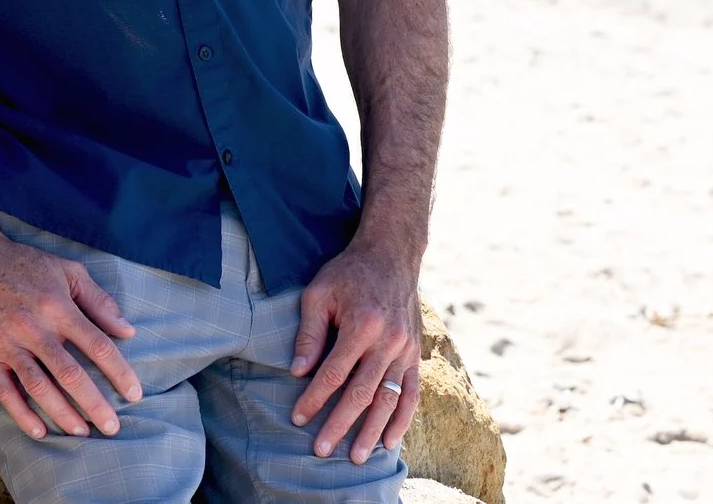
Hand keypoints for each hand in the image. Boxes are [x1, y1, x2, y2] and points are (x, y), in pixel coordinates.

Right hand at [0, 219, 143, 438]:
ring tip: (83, 432)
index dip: (119, 372)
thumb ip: (99, 300)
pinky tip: (40, 431)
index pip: (97, 345)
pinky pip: (4, 390)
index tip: (134, 394)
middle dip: (94, 404)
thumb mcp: (67, 270)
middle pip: (69, 373)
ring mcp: (6, 342)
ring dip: (62, 414)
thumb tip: (128, 331)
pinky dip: (21, 413)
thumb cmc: (26, 265)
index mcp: (56, 306)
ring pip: (37, 386)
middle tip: (112, 427)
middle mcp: (31, 326)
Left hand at [288, 237, 423, 461]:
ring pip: (389, 400)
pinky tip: (390, 440)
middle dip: (340, 425)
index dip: (314, 399)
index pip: (333, 373)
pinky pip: (412, 393)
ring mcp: (406, 351)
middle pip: (362, 394)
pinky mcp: (415, 354)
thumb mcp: (318, 293)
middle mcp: (389, 342)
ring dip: (372, 431)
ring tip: (357, 456)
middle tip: (322, 451)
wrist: (391, 256)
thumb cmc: (347, 273)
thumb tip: (297, 373)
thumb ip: (309, 334)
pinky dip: (402, 419)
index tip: (297, 418)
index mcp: (362, 326)